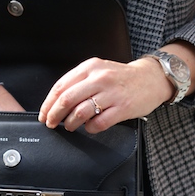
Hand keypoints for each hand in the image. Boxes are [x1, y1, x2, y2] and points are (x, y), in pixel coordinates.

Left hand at [38, 57, 172, 132]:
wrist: (150, 79)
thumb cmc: (121, 78)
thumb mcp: (98, 70)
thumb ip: (79, 82)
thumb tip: (56, 102)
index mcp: (90, 67)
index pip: (60, 87)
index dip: (48, 104)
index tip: (43, 114)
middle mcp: (100, 78)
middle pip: (67, 100)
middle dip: (54, 115)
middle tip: (51, 123)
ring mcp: (111, 93)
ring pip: (80, 112)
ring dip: (70, 123)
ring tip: (70, 126)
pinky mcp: (122, 108)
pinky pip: (99, 123)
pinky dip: (90, 128)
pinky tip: (90, 127)